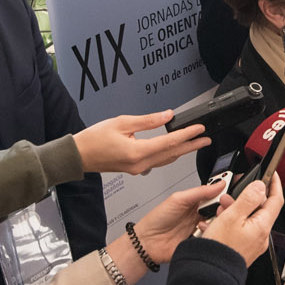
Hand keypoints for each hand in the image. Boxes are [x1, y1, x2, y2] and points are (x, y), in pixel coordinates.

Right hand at [74, 111, 208, 174]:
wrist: (78, 156)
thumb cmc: (93, 139)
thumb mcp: (122, 122)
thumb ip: (147, 121)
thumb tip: (167, 116)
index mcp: (137, 152)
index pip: (169, 142)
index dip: (186, 135)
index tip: (199, 128)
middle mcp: (140, 164)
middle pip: (172, 154)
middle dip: (191, 146)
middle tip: (206, 139)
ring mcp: (138, 169)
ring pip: (166, 160)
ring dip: (182, 151)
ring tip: (195, 143)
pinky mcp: (135, 169)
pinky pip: (157, 162)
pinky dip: (169, 155)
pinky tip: (175, 150)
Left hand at [133, 183, 226, 262]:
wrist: (148, 243)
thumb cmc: (157, 219)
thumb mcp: (178, 199)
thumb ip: (200, 191)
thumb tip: (219, 183)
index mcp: (196, 202)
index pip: (217, 195)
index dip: (225, 192)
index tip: (232, 190)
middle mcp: (201, 215)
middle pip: (222, 210)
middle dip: (224, 208)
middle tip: (221, 208)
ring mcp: (202, 229)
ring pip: (220, 225)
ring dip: (217, 223)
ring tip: (207, 221)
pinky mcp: (202, 243)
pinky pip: (214, 239)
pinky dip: (213, 236)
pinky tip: (205, 233)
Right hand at [204, 175, 283, 264]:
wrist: (210, 272)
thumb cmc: (220, 248)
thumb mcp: (232, 216)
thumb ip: (248, 198)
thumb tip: (260, 186)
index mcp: (262, 226)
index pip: (276, 200)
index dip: (275, 184)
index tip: (272, 174)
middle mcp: (261, 236)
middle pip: (260, 209)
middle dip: (246, 198)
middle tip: (232, 195)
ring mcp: (253, 244)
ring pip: (248, 219)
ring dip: (235, 210)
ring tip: (220, 210)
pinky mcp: (243, 249)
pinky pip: (240, 229)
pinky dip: (230, 222)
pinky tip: (217, 223)